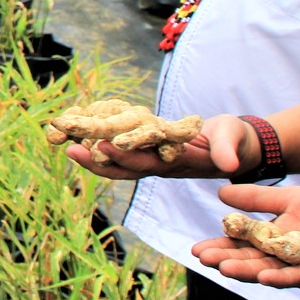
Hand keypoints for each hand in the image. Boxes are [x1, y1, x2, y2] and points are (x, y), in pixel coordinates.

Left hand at [63, 112, 253, 180]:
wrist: (234, 146)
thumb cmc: (234, 142)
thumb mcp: (233, 143)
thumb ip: (228, 151)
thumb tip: (227, 163)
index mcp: (176, 164)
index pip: (148, 163)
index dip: (126, 157)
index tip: (105, 146)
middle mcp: (158, 164)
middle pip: (122, 167)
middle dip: (96, 160)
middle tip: (70, 148)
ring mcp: (152, 158)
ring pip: (116, 160)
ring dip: (91, 152)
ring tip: (65, 140)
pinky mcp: (148, 148)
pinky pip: (119, 147)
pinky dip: (99, 141)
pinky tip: (78, 133)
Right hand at [191, 184, 299, 290]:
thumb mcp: (289, 200)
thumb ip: (257, 198)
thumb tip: (221, 192)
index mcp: (269, 243)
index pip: (239, 246)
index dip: (219, 248)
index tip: (197, 249)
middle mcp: (279, 260)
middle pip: (249, 262)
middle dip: (227, 261)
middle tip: (205, 259)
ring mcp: (299, 270)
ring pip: (269, 272)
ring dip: (247, 273)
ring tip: (226, 270)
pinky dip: (283, 279)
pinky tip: (267, 279)